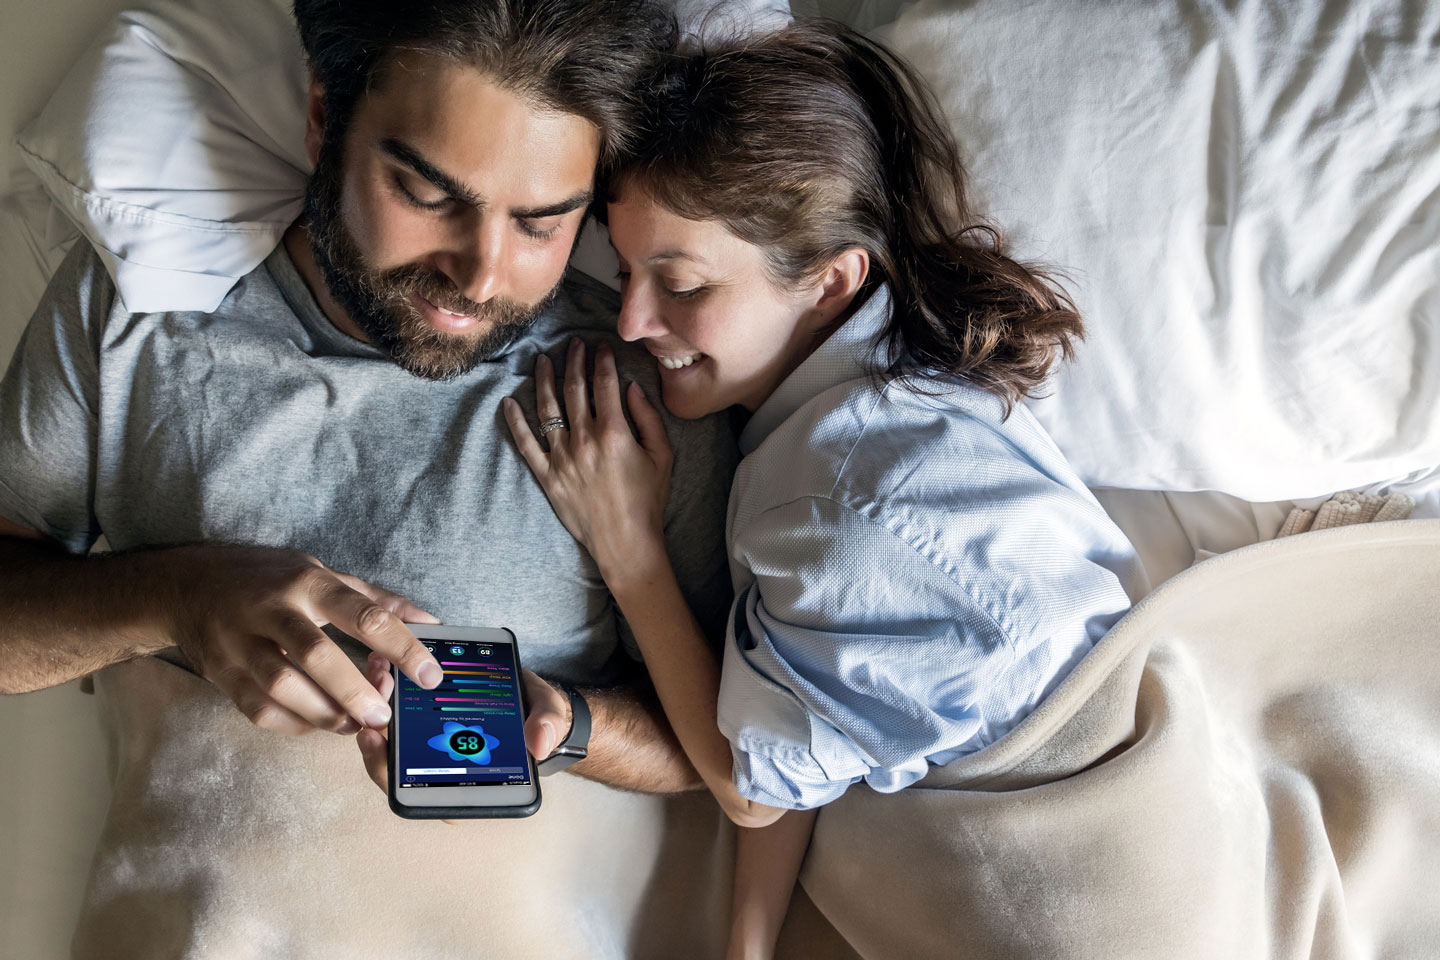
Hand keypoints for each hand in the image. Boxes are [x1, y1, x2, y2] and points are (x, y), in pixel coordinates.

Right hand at [168, 544, 443, 735]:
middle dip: (354, 691)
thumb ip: (377, 600)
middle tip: (383, 716)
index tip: (429, 675)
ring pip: (283, 689)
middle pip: (316, 655)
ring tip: (355, 724)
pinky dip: (294, 723)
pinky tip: (318, 723)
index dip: (401, 646)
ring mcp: (240, 643)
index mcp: (307, 582)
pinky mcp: (221, 673)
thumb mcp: (321, 572)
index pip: (363, 614)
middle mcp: (272, 610)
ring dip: (325, 714)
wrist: (185, 585)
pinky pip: (259, 709)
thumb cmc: (266, 578)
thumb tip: (432, 622)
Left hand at [355, 655, 574, 799]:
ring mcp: (430, 746)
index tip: (376, 741)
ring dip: (376, 709)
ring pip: (389, 741)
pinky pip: (396, 714)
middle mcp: (443, 768)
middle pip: (394, 771)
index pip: (421, 797)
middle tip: (372, 704)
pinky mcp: (425, 720)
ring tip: (377, 674)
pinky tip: (383, 665)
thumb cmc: (536, 714)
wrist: (534, 696)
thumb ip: (547, 726)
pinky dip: (386, 692)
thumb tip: (538, 744)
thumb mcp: (548, 715)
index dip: (390, 777)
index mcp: (470, 781)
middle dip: (376, 740)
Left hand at [502, 338, 672, 576]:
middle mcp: (583, 439)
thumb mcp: (663, 456)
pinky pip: (526, 444)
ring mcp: (561, 457)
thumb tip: (631, 388)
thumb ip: (648, 418)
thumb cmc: (648, 500)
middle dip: (574, 360)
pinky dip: (515, 422)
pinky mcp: (547, 475)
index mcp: (614, 432)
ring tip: (542, 360)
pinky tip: (508, 402)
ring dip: (543, 380)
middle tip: (574, 343)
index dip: (602, 360)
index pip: (604, 383)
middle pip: (573, 388)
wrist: (625, 542)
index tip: (601, 345)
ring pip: (547, 408)